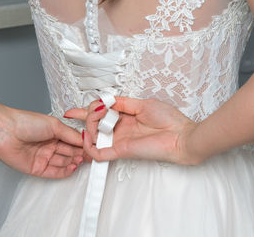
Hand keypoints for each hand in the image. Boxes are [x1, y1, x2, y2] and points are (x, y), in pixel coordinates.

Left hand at [0, 105, 84, 178]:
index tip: (94, 147)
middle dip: (81, 154)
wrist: (4, 131)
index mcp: (54, 133)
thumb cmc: (24, 122)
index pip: (73, 141)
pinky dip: (65, 171)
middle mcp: (49, 145)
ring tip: (82, 160)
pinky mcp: (37, 168)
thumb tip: (85, 139)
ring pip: (64, 163)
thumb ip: (71, 134)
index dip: (83, 145)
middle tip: (91, 156)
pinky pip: (54, 172)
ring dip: (74, 162)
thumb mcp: (54, 125)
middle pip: (70, 153)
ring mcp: (43, 157)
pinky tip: (72, 168)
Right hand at [64, 97, 201, 164]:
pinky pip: (99, 153)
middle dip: (87, 115)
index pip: (100, 115)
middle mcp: (120, 130)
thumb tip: (106, 99)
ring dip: (88, 127)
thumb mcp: (143, 104)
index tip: (71, 111)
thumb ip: (123, 103)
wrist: (182, 137)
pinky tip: (88, 139)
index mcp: (125, 118)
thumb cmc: (169, 121)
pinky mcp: (120, 151)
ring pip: (92, 136)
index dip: (84, 112)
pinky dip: (89, 148)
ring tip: (95, 121)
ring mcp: (119, 141)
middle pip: (93, 123)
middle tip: (94, 111)